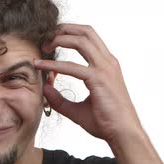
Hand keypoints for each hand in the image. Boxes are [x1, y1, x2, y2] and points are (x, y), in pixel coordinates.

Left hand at [34, 23, 142, 142]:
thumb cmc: (106, 122)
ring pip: (81, 40)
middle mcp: (107, 62)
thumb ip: (60, 100)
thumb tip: (45, 90)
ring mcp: (105, 69)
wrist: (123, 134)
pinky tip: (40, 66)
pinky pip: (72, 67)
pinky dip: (54, 65)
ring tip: (43, 47)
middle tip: (45, 38)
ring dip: (59, 39)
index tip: (51, 41)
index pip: (89, 38)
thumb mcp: (78, 110)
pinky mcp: (98, 79)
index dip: (69, 34)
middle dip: (63, 29)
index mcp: (106, 65)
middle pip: (85, 31)